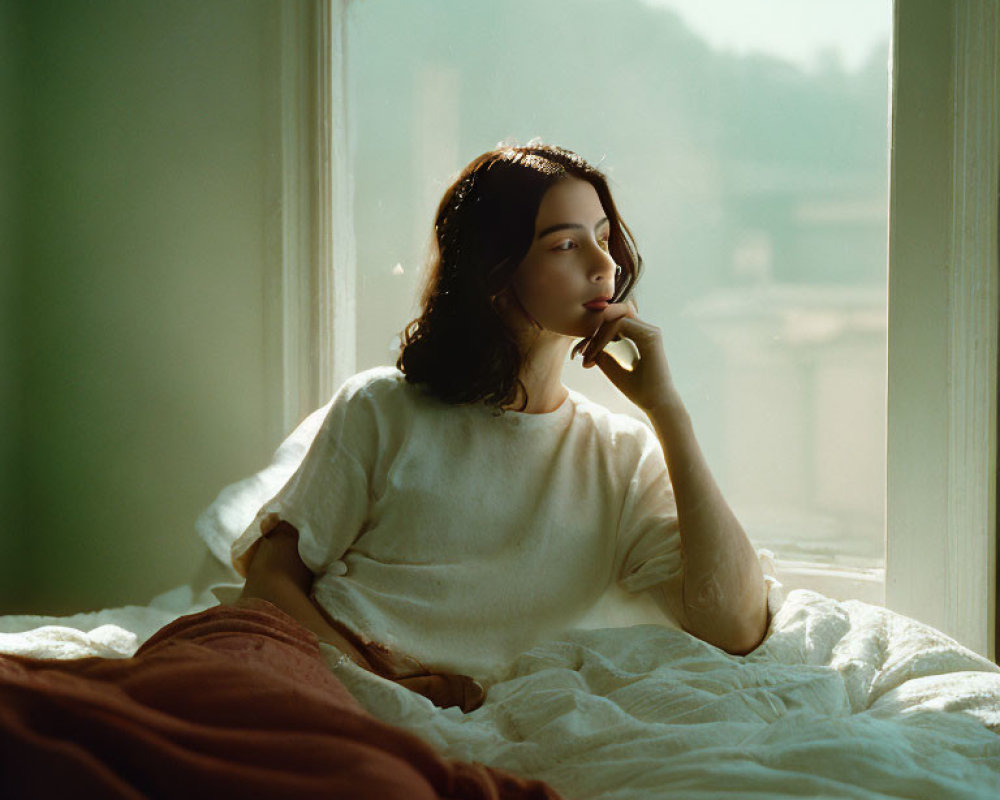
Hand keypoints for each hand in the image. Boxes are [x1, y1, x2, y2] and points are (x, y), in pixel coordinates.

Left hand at [571, 296, 677, 411]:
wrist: (654, 403)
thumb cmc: (635, 388)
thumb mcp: (610, 364)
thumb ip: (600, 349)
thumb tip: (585, 340)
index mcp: (639, 335)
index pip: (612, 320)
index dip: (595, 332)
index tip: (583, 352)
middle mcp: (646, 329)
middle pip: (613, 314)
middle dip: (593, 330)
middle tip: (582, 351)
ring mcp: (650, 330)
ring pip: (615, 316)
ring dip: (598, 333)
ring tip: (589, 353)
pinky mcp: (651, 335)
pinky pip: (621, 324)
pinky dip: (604, 337)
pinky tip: (596, 353)